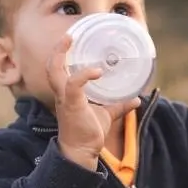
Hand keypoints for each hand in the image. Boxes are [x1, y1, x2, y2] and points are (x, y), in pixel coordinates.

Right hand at [45, 33, 140, 169]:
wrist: (82, 151)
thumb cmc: (88, 133)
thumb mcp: (106, 115)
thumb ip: (119, 105)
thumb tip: (136, 99)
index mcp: (67, 93)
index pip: (58, 69)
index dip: (61, 54)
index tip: (70, 39)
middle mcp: (62, 93)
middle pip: (51, 66)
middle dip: (57, 50)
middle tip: (68, 36)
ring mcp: (65, 98)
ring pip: (54, 71)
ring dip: (60, 55)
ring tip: (70, 41)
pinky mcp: (71, 105)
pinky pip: (73, 84)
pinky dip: (84, 75)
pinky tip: (97, 71)